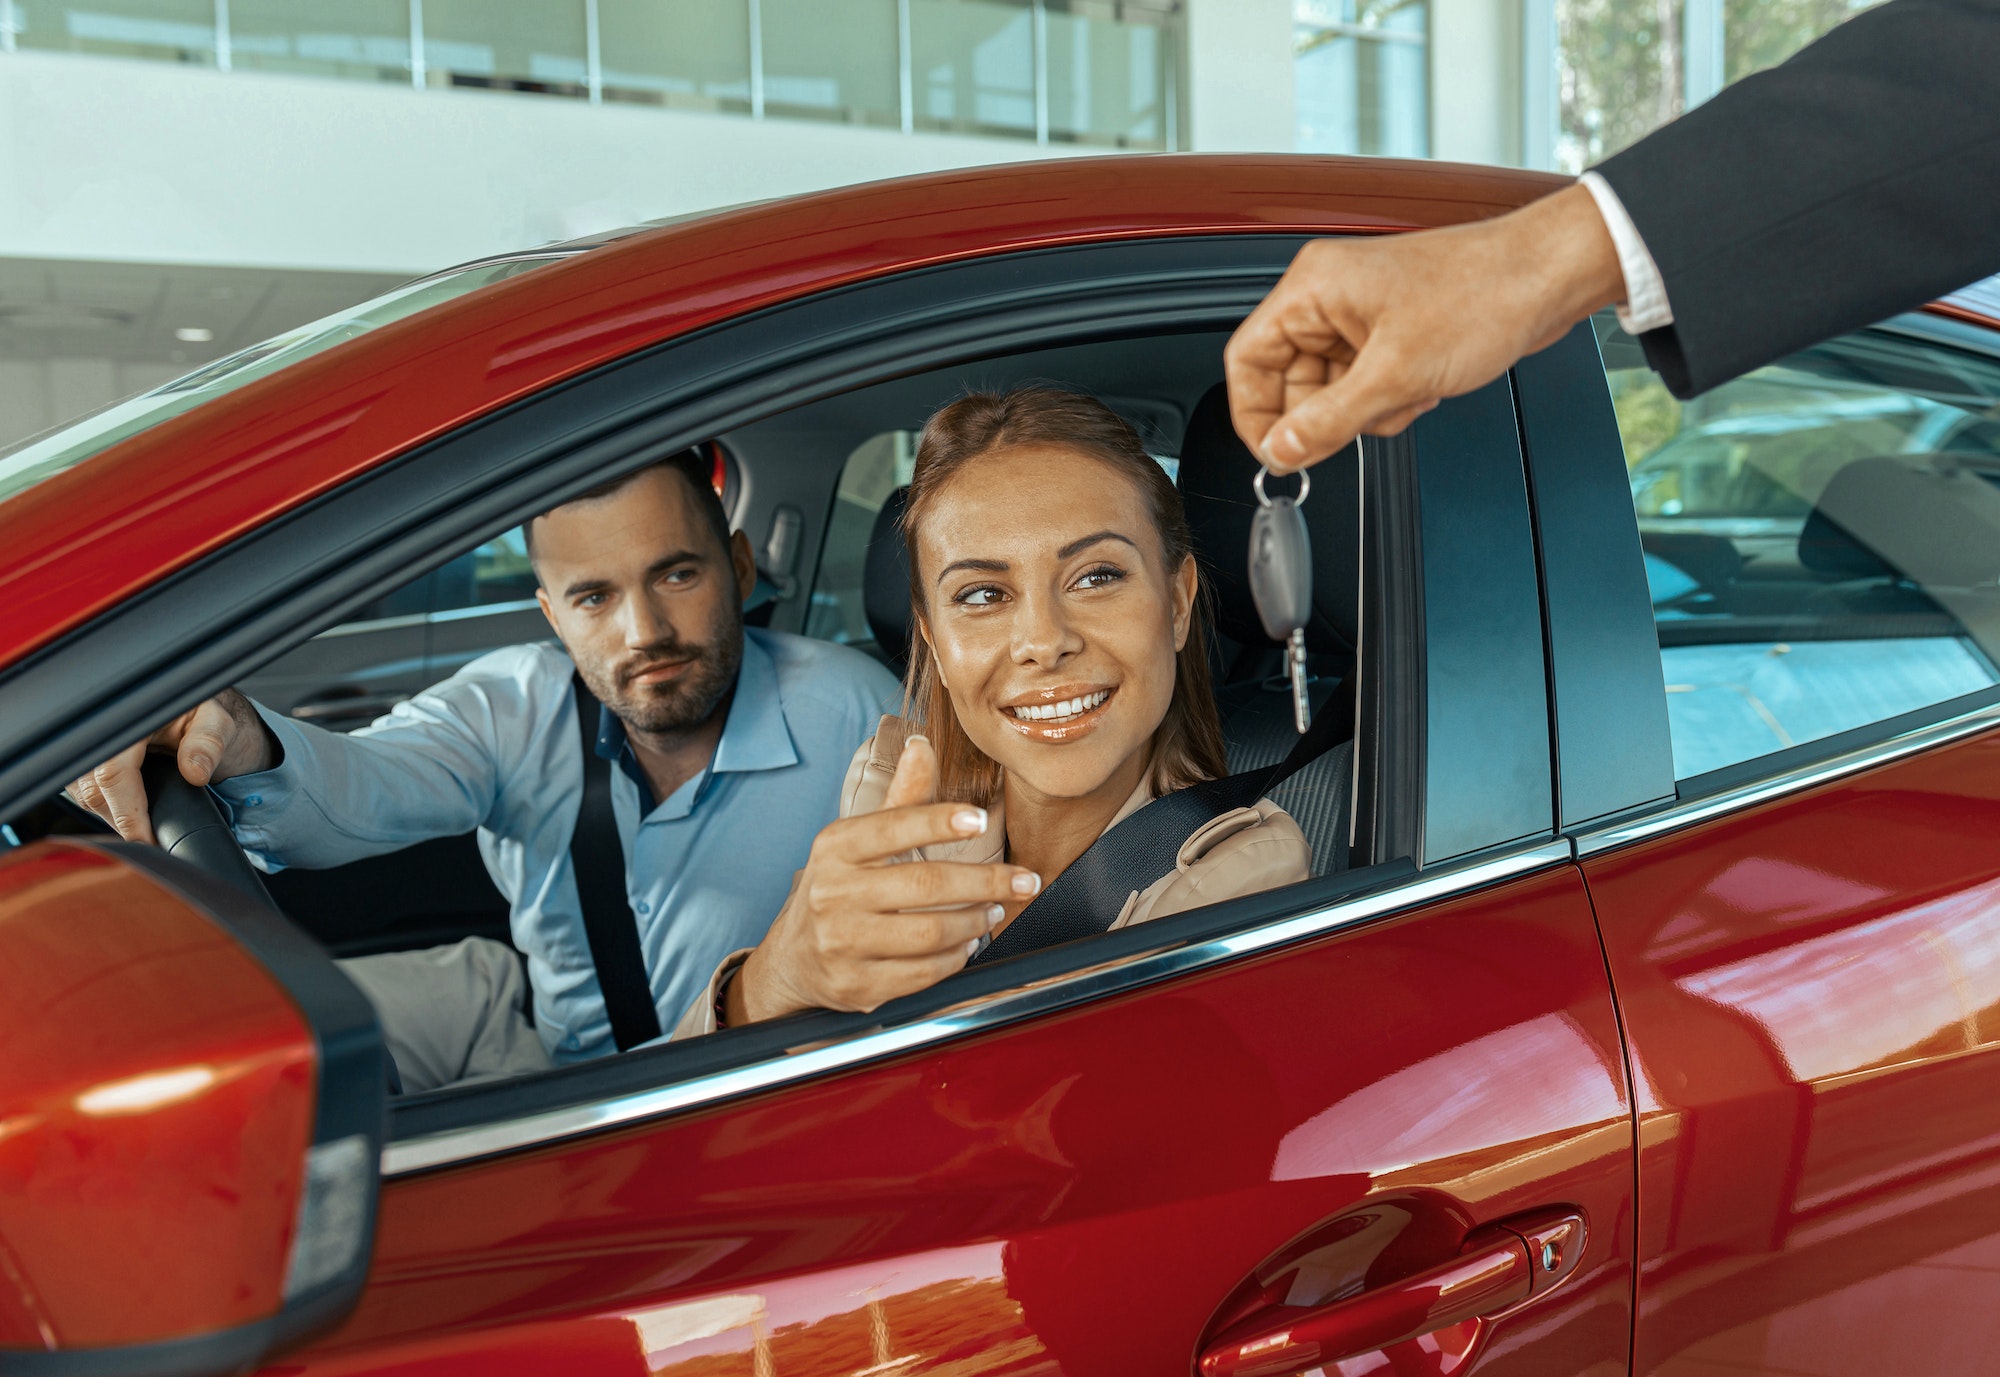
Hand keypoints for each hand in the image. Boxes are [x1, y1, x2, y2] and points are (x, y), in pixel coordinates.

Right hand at [67, 689, 276, 844]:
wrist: (194, 711)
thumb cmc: (203, 713)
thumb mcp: (216, 721)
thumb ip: (208, 743)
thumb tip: (194, 774)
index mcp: (127, 717)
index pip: (113, 772)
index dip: (127, 812)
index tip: (145, 840)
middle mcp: (99, 731)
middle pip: (94, 791)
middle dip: (122, 821)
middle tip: (153, 841)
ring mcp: (87, 746)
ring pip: (85, 796)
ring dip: (113, 817)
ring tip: (145, 828)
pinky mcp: (84, 760)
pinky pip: (83, 792)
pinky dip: (106, 807)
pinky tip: (131, 813)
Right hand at [730, 734, 1040, 1023]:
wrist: (794, 957)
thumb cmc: (840, 887)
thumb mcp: (858, 839)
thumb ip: (900, 799)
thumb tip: (922, 746)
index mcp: (836, 847)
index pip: (893, 828)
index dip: (939, 822)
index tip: (980, 819)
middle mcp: (833, 894)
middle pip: (925, 885)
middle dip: (987, 881)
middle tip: (1024, 879)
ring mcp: (842, 943)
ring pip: (930, 934)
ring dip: (976, 922)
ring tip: (994, 909)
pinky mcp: (856, 985)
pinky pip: (923, 973)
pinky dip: (956, 958)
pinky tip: (968, 943)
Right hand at [1224, 181, 1626, 471]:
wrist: (1548, 276)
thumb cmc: (1483, 293)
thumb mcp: (1395, 374)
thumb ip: (1328, 421)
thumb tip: (1283, 451)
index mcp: (1313, 288)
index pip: (1247, 359)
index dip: (1255, 415)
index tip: (1277, 452)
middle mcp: (1330, 295)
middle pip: (1289, 378)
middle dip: (1326, 414)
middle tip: (1355, 432)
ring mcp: (1361, 312)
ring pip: (1330, 386)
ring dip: (1364, 410)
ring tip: (1406, 398)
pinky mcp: (1391, 328)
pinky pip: (1364, 380)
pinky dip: (1388, 398)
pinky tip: (1422, 389)